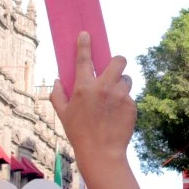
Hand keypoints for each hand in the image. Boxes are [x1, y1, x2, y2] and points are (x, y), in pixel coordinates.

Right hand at [51, 33, 134, 164]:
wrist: (102, 154)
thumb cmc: (79, 134)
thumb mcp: (62, 115)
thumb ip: (57, 95)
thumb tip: (57, 81)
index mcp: (84, 87)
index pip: (84, 58)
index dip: (84, 43)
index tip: (86, 34)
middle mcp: (104, 88)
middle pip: (119, 60)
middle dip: (117, 61)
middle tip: (113, 69)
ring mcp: (120, 96)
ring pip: (127, 79)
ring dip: (121, 84)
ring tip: (114, 98)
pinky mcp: (132, 106)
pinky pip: (130, 97)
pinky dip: (124, 103)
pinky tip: (117, 115)